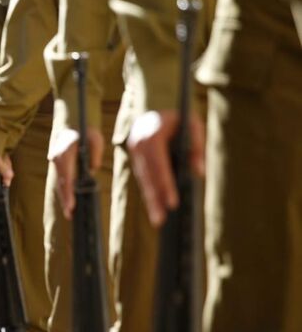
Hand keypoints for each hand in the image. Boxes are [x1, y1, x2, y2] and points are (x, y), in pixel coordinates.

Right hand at [48, 126, 104, 218]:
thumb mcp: (96, 139)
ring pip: (58, 181)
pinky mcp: (56, 161)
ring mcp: (54, 159)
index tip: (71, 205)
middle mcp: (57, 158)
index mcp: (66, 153)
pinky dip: (63, 188)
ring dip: (63, 196)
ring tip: (69, 210)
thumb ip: (95, 156)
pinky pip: (59, 177)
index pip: (67, 177)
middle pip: (60, 182)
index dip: (69, 193)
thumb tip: (92, 171)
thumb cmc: (85, 128)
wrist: (70, 118)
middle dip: (65, 199)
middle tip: (69, 214)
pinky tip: (67, 198)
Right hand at [127, 110, 204, 226]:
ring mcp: (134, 153)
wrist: (151, 111)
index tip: (173, 203)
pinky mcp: (134, 159)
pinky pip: (143, 178)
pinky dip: (149, 193)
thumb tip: (198, 172)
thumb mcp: (192, 124)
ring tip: (158, 220)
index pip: (159, 165)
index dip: (165, 185)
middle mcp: (138, 145)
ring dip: (151, 200)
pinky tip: (156, 207)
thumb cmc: (176, 119)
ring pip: (143, 180)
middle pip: (148, 176)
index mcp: (151, 135)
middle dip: (155, 199)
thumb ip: (197, 147)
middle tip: (161, 220)